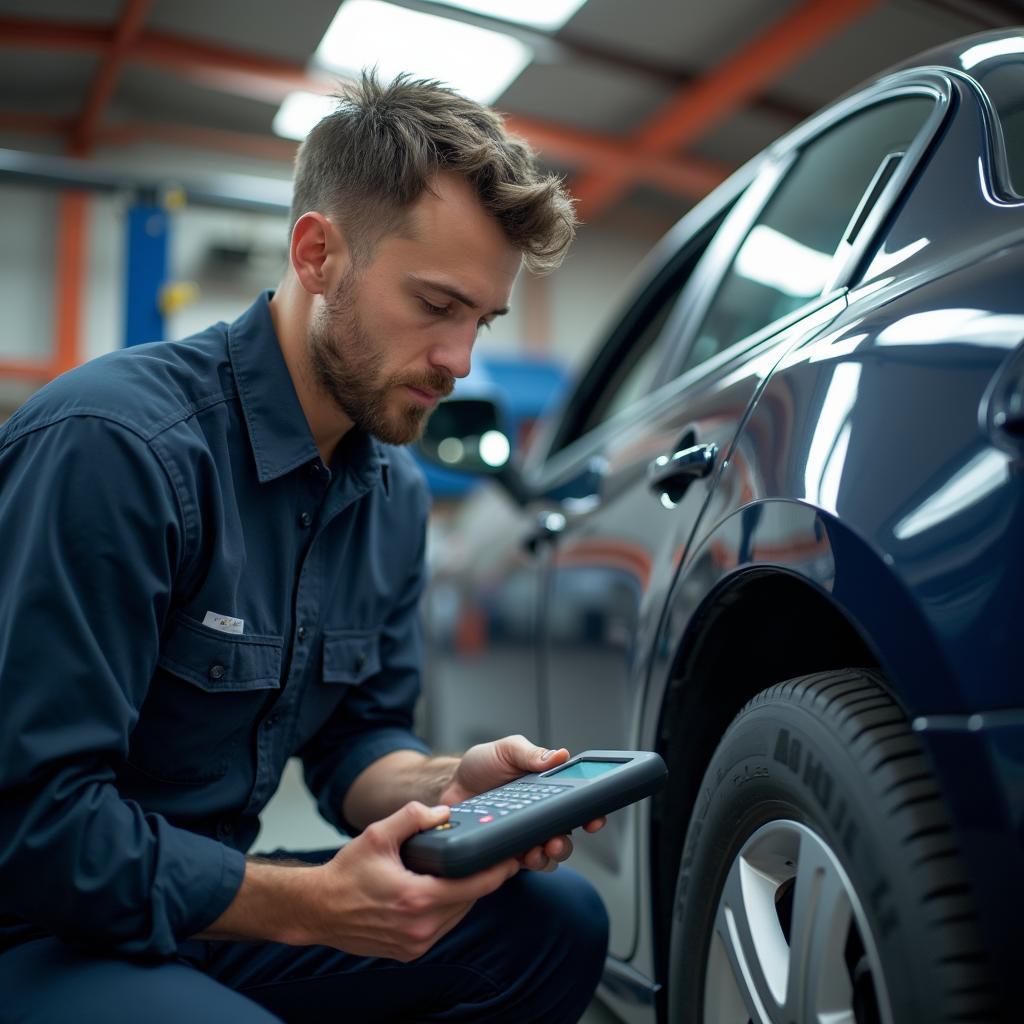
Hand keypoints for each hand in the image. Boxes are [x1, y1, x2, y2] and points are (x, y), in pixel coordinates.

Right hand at [305, 801, 518, 960]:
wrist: (318, 909)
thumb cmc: (346, 872)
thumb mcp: (377, 834)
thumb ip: (412, 818)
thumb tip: (443, 810)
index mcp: (417, 898)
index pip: (475, 885)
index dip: (498, 869)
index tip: (513, 854)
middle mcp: (421, 927)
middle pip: (470, 899)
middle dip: (483, 877)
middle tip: (494, 854)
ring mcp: (417, 943)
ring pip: (458, 914)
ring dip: (466, 892)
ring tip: (469, 867)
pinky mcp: (411, 951)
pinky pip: (443, 925)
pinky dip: (448, 906)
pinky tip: (444, 886)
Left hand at [439, 735, 605, 871]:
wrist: (450, 787)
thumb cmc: (480, 766)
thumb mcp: (506, 750)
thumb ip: (531, 753)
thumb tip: (560, 755)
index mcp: (547, 787)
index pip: (577, 800)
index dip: (590, 810)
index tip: (594, 817)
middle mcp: (541, 813)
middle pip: (567, 833)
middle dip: (568, 840)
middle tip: (557, 838)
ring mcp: (526, 833)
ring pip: (550, 853)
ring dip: (549, 855)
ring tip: (539, 849)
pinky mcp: (510, 850)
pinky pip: (527, 864)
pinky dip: (528, 862)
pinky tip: (519, 855)